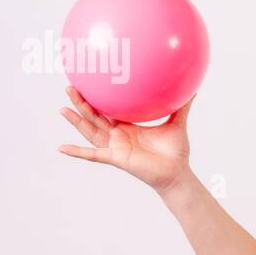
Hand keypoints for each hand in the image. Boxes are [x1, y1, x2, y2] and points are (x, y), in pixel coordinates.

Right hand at [58, 86, 194, 192]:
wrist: (177, 172)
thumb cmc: (175, 151)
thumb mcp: (177, 124)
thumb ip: (182, 107)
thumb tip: (193, 89)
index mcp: (128, 126)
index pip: (108, 109)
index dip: (97, 97)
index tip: (87, 81)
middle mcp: (118, 135)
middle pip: (94, 116)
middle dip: (81, 103)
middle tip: (69, 86)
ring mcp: (115, 147)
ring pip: (90, 131)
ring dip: (76, 122)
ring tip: (62, 109)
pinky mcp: (116, 158)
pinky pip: (93, 155)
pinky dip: (78, 152)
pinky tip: (62, 148)